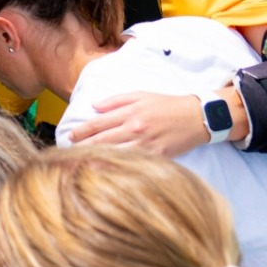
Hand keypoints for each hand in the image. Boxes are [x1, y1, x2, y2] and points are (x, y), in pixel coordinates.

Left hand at [64, 91, 211, 156]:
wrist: (198, 117)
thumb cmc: (167, 105)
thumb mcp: (141, 95)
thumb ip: (116, 101)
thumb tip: (94, 106)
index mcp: (130, 113)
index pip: (98, 123)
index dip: (81, 131)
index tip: (70, 136)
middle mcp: (136, 129)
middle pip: (102, 141)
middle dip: (83, 146)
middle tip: (68, 151)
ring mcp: (146, 144)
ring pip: (115, 154)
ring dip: (96, 158)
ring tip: (80, 162)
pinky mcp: (157, 157)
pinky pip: (134, 163)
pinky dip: (119, 166)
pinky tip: (106, 170)